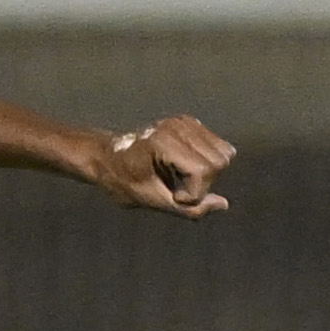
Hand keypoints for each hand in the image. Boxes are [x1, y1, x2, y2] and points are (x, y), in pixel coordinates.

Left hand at [88, 117, 234, 217]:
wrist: (105, 159)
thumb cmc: (120, 180)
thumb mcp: (149, 200)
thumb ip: (186, 208)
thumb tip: (222, 205)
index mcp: (162, 142)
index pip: (203, 170)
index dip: (194, 193)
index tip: (172, 198)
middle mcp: (177, 126)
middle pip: (219, 162)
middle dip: (203, 184)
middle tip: (177, 190)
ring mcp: (186, 122)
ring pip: (225, 154)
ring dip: (207, 175)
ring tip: (179, 180)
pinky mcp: (192, 124)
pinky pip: (220, 147)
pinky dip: (208, 163)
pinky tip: (184, 169)